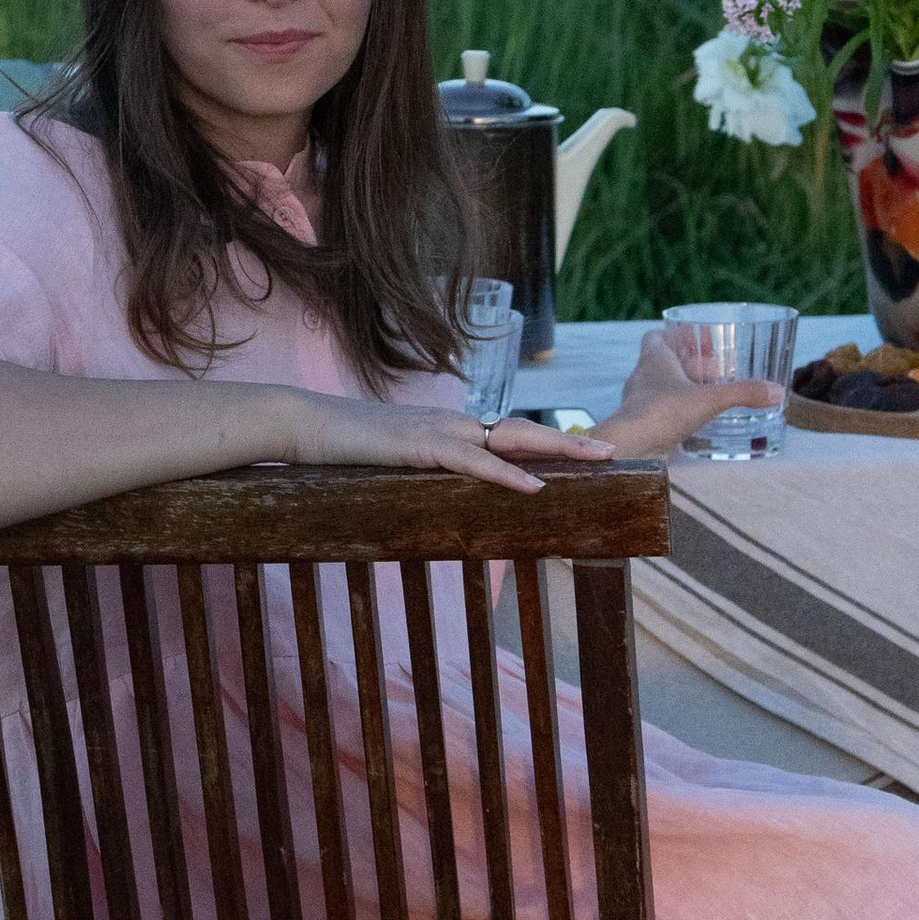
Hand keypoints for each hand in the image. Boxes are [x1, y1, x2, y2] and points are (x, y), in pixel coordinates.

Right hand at [282, 389, 608, 494]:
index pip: (509, 434)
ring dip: (556, 449)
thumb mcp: (394, 463)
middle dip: (571, 442)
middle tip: (614, 452)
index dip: (549, 443)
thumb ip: (424, 473)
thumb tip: (444, 495)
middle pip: (523, 431)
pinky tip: (534, 486)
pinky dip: (506, 473)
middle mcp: (452, 424)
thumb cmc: (344, 448)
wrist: (304, 424)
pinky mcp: (419, 446)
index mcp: (449, 429)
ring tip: (596, 459)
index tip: (586, 453)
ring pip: (509, 439)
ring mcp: (437, 431)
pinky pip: (471, 462)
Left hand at [592, 321, 780, 461]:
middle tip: (712, 370)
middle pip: (661, 363)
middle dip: (685, 364)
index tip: (694, 340)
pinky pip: (659, 412)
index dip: (673, 335)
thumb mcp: (710, 399)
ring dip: (680, 389)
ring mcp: (640, 402)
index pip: (655, 337)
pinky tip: (694, 420)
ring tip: (706, 394)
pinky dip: (675, 412)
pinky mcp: (643, 425)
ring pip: (660, 388)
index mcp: (653, 360)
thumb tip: (777, 391)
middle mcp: (643, 377)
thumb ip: (743, 393)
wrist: (631, 448)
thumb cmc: (663, 412)